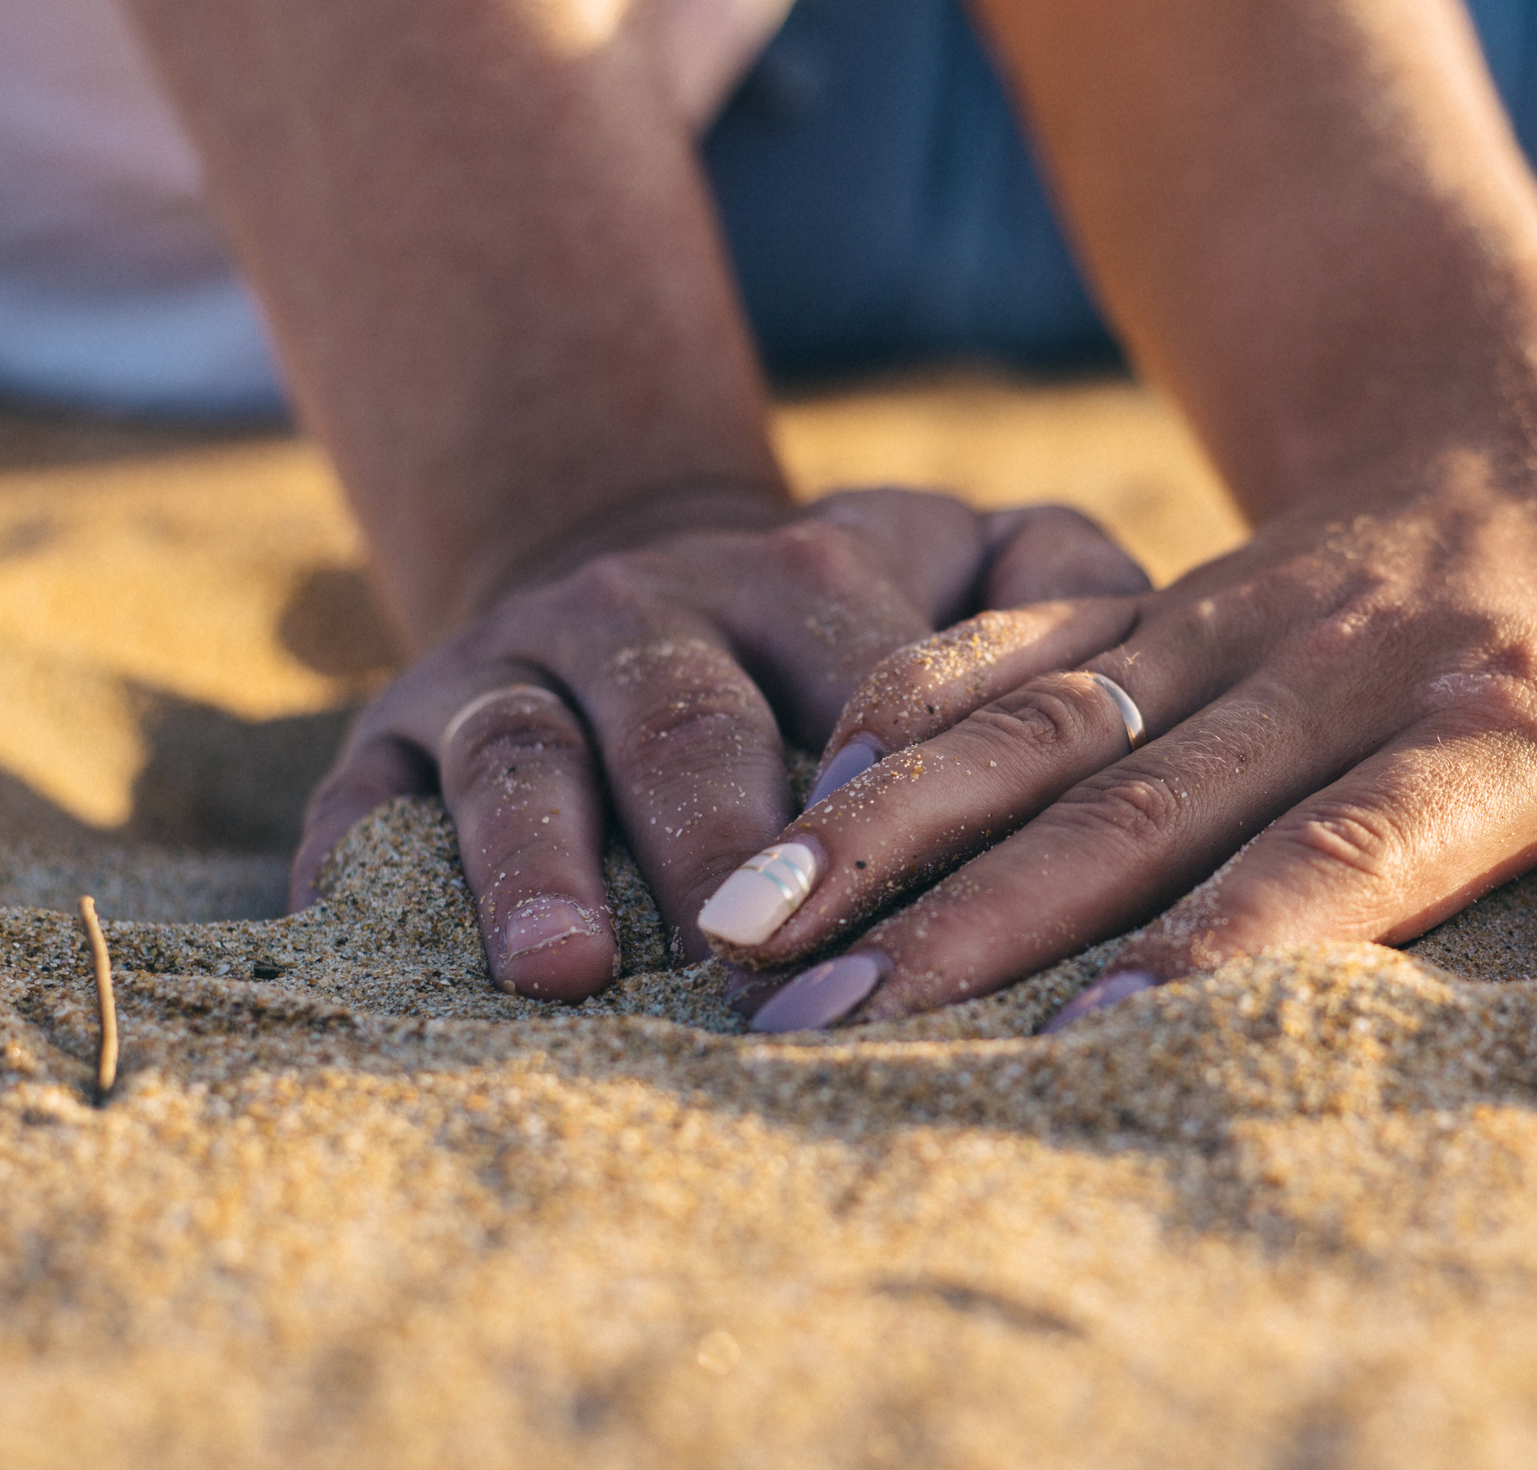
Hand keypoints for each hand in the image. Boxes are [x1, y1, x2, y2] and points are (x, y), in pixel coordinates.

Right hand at [291, 487, 1150, 1002]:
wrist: (637, 580)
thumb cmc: (852, 619)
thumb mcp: (969, 562)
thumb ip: (1072, 588)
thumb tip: (1160, 642)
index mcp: (816, 568)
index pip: (868, 670)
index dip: (901, 780)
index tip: (946, 895)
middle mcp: (658, 605)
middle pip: (695, 715)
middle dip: (726, 834)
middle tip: (758, 962)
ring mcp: (519, 665)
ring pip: (527, 750)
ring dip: (544, 857)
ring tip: (572, 973)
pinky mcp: (401, 733)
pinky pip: (376, 806)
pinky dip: (383, 874)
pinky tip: (391, 952)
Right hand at [696, 425, 1536, 1032]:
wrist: (1517, 429)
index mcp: (1499, 724)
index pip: (1344, 852)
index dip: (1218, 944)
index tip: (1088, 1043)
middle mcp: (1345, 666)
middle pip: (1147, 803)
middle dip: (981, 920)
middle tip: (834, 1027)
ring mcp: (1232, 622)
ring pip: (1049, 721)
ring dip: (899, 826)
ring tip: (760, 924)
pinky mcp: (1153, 593)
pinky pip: (1019, 640)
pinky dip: (911, 710)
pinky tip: (805, 790)